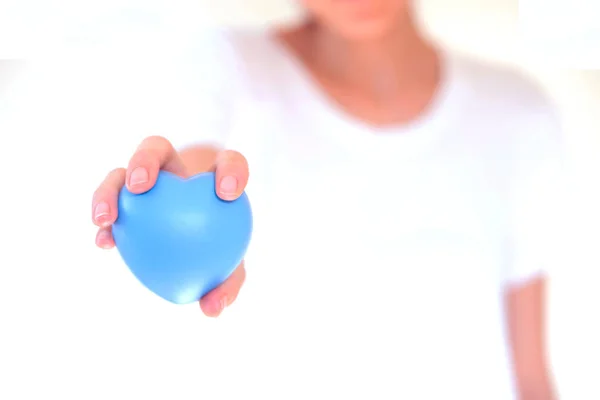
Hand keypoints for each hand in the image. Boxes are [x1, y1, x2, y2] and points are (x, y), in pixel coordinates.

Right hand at [91, 135, 248, 316]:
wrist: (193, 249)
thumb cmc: (218, 254)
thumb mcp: (228, 270)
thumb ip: (226, 285)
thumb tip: (211, 309)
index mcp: (212, 178)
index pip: (227, 163)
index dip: (230, 171)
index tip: (228, 194)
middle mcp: (175, 171)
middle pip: (156, 148)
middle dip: (144, 159)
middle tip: (139, 186)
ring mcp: (143, 183)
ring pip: (121, 173)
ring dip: (109, 190)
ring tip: (106, 218)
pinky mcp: (122, 201)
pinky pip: (108, 206)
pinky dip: (105, 222)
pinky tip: (104, 243)